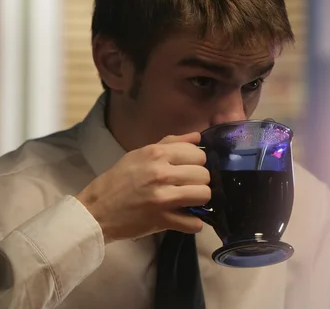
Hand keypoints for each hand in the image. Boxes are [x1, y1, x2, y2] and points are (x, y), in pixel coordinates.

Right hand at [76, 132, 209, 242]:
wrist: (95, 211)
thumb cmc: (117, 181)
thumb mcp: (140, 154)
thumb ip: (171, 143)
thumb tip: (197, 137)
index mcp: (156, 154)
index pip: (198, 154)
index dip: (197, 162)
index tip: (189, 169)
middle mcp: (161, 173)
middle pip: (204, 175)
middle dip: (199, 181)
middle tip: (187, 186)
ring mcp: (163, 198)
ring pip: (204, 195)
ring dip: (199, 200)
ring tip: (188, 201)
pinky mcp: (162, 220)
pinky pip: (195, 223)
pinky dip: (193, 223)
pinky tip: (184, 219)